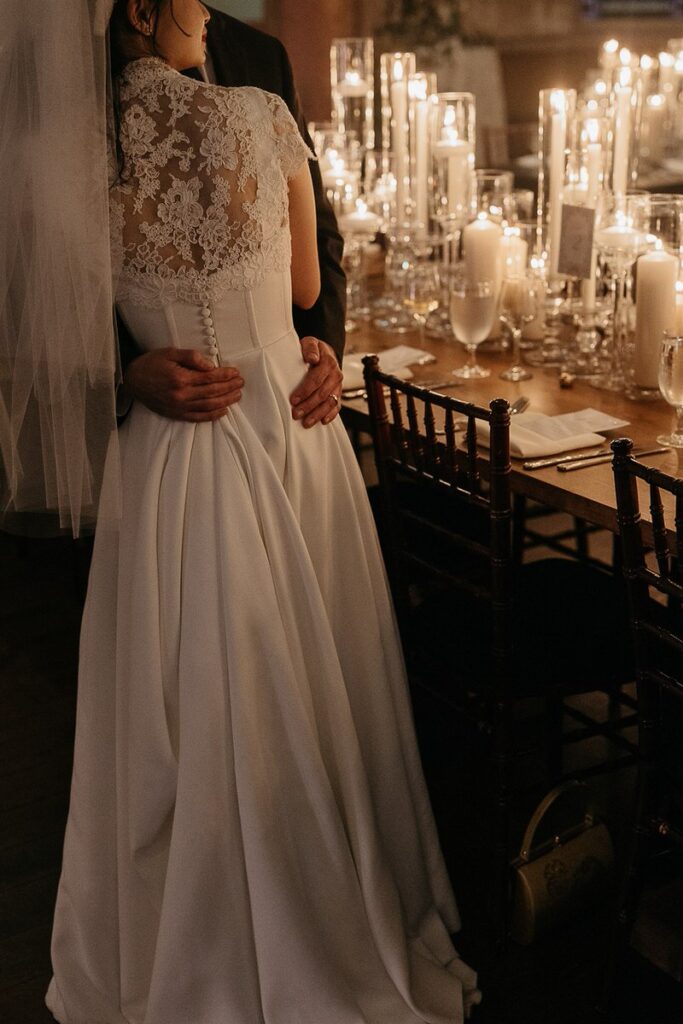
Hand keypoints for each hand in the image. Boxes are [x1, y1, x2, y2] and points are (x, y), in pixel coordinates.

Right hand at [123, 348, 243, 421]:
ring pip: (209, 406)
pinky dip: (213, 415)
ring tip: (237, 395)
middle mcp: (182, 395)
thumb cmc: (152, 364)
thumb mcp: (170, 352)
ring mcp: (179, 407)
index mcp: (181, 378)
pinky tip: (223, 411)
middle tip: (241, 383)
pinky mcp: (177, 415)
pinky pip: (198, 417)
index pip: (210, 377)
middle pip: (213, 393)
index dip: (226, 375)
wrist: (132, 381)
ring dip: (226, 401)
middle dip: (229, 387)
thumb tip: (211, 365)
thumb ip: (192, 357)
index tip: (236, 372)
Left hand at [290, 337, 343, 427]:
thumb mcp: (310, 343)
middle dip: (308, 405)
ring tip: (306, 422)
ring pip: (330, 402)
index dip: (305, 391)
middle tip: (296, 414)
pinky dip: (331, 415)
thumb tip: (312, 358)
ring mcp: (338, 386)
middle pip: (322, 394)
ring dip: (318, 414)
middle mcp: (336, 375)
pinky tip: (322, 421)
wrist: (325, 353)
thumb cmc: (313, 350)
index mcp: (329, 362)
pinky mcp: (338, 394)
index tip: (293, 400)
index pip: (316, 379)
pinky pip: (337, 406)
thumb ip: (309, 348)